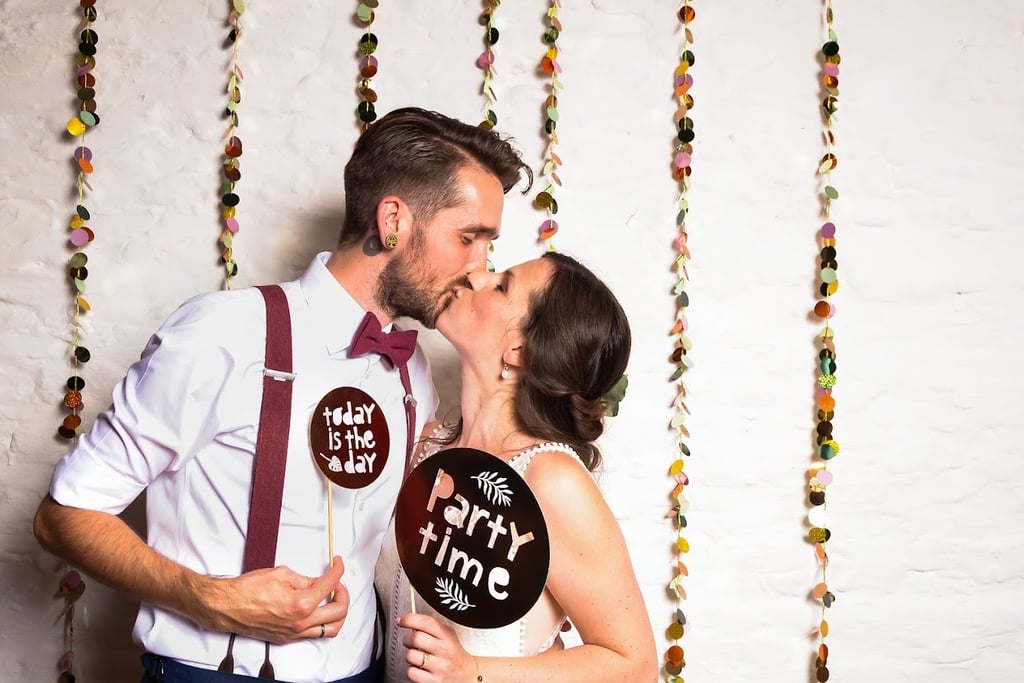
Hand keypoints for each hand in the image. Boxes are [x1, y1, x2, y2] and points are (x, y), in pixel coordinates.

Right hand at [196, 556, 348, 643]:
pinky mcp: (287, 639)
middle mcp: (300, 622)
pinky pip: (314, 634)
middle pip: (339, 611)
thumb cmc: (247, 590)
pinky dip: (323, 622)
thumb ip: (304, 579)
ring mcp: (294, 633)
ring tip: (332, 598)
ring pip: (331, 629)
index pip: (331, 585)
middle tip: (337, 582)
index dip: (338, 570)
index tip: (337, 563)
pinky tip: (318, 609)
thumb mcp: (281, 574)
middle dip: (344, 592)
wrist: (227, 606)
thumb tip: (318, 582)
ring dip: (338, 612)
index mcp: (301, 604)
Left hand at [399, 613, 475, 682]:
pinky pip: (411, 672)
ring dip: (409, 655)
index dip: (410, 619)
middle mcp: (444, 651)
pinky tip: (418, 668)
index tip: (402, 620)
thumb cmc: (453, 653)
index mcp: (447, 636)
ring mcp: (439, 667)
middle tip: (409, 641)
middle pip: (416, 638)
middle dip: (407, 639)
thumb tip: (408, 621)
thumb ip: (432, 627)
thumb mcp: (448, 636)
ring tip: (416, 656)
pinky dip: (411, 669)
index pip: (427, 622)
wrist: (466, 675)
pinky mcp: (433, 681)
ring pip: (411, 655)